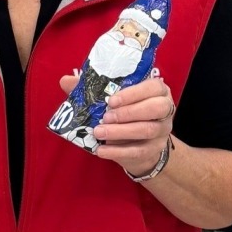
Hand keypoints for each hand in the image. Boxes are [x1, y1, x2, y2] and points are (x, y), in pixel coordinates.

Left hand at [59, 75, 174, 176]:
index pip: (153, 87)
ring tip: (99, 132)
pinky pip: (139, 151)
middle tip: (105, 117)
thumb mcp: (110, 99)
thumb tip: (66, 80)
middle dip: (129, 112)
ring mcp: (162, 131)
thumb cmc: (122, 113)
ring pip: (147, 130)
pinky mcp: (155, 150)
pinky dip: (118, 151)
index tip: (111, 100)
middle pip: (156, 108)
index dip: (133, 93)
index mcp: (156, 91)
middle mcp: (165, 109)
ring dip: (121, 131)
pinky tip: (101, 151)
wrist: (137, 144)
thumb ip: (91, 89)